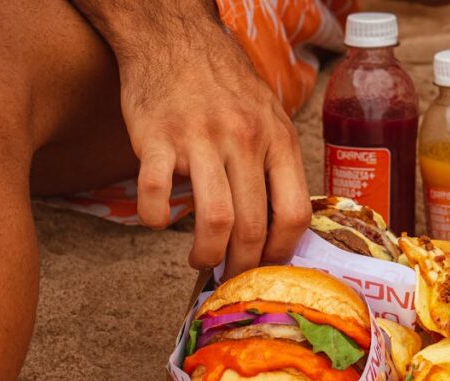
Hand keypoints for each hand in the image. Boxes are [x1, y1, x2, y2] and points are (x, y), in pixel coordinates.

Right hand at [114, 13, 309, 276]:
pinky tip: (158, 221)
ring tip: (201, 259)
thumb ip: (277, 162)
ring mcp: (200, 139)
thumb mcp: (269, 114)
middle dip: (243, 265)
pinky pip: (154, 195)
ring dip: (207, 254)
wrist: (171, 36)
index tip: (269, 267)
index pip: (294, 212)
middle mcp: (243, 140)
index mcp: (277, 138)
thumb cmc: (223, 82)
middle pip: (253, 225)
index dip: (283, 252)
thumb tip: (284, 222)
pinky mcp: (156, 138)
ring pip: (214, 219)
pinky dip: (155, 220)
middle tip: (233, 276)